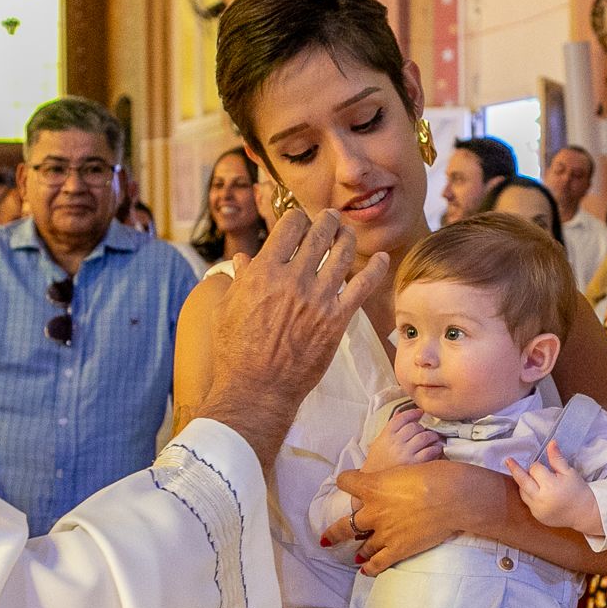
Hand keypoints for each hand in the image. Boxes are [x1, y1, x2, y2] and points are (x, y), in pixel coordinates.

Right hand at [201, 208, 388, 470]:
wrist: (258, 389)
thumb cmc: (235, 352)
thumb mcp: (225, 310)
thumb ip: (238, 279)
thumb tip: (243, 259)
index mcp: (263, 272)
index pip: (289, 227)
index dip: (297, 218)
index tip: (299, 221)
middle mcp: (293, 279)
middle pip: (319, 234)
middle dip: (326, 221)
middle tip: (329, 219)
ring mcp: (318, 298)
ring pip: (342, 253)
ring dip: (346, 238)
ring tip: (346, 234)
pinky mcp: (337, 319)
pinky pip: (363, 286)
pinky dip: (375, 269)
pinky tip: (381, 257)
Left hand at [319, 459, 506, 573]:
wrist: (451, 497)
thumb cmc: (434, 475)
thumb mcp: (405, 468)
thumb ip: (393, 478)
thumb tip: (395, 480)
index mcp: (372, 486)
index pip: (346, 481)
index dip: (346, 481)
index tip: (346, 483)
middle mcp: (372, 511)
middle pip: (345, 525)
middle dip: (334, 533)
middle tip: (326, 539)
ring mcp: (383, 533)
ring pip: (363, 545)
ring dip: (358, 550)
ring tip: (354, 555)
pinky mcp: (397, 549)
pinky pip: (378, 562)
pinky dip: (370, 567)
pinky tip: (365, 570)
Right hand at [363, 408, 442, 473]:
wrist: (373, 481)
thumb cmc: (378, 461)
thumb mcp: (379, 441)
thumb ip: (390, 428)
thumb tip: (400, 413)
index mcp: (386, 435)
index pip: (401, 418)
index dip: (412, 413)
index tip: (419, 413)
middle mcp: (396, 442)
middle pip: (414, 426)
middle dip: (422, 427)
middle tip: (424, 431)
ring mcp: (405, 453)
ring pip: (424, 436)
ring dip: (432, 436)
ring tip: (433, 439)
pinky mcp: (414, 464)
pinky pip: (429, 451)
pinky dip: (435, 448)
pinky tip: (436, 449)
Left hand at [504, 441, 598, 534]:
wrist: (584, 513)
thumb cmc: (578, 490)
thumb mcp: (569, 472)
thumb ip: (557, 458)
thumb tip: (551, 442)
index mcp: (551, 486)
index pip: (535, 470)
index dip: (539, 466)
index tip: (545, 467)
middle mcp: (541, 499)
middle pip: (522, 481)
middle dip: (515, 469)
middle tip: (508, 460)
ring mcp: (537, 509)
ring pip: (523, 492)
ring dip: (524, 483)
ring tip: (528, 477)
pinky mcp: (537, 516)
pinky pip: (527, 502)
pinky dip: (529, 495)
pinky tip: (535, 491)